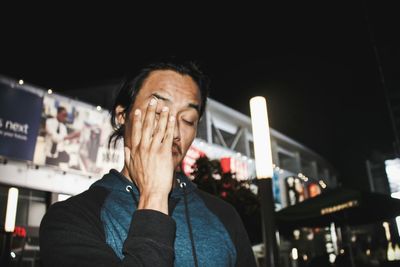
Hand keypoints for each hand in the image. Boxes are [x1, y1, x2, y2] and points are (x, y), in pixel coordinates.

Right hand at [124, 98, 175, 213]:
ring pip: (158, 128)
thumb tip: (125, 147)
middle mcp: (143, 147)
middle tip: (153, 101)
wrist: (152, 191)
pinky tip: (172, 118)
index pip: (135, 131)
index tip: (138, 110)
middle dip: (150, 112)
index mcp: (135, 150)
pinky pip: (168, 136)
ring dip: (161, 116)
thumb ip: (127, 156)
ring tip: (164, 107)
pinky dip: (170, 126)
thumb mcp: (130, 168)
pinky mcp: (164, 152)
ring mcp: (154, 149)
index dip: (136, 119)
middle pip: (146, 126)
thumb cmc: (142, 182)